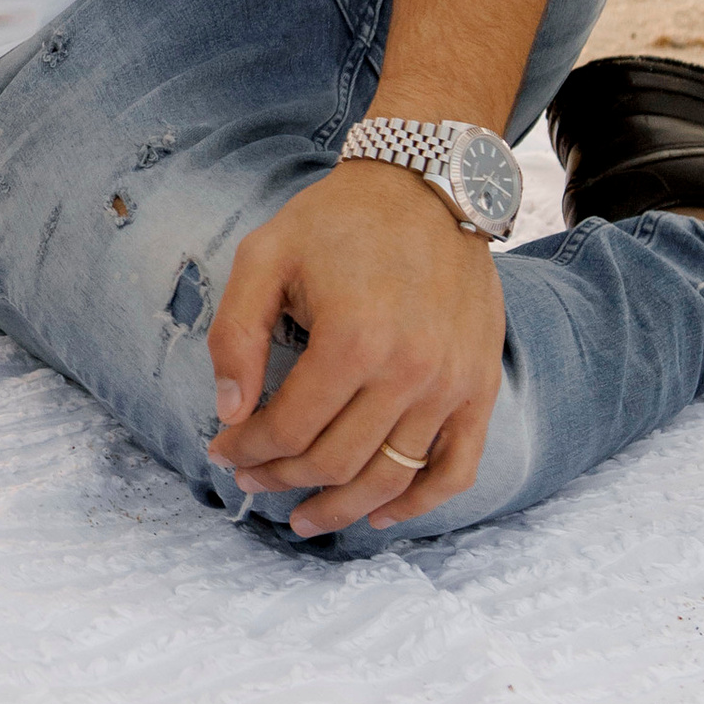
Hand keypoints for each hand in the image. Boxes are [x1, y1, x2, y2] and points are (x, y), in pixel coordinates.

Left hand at [207, 162, 507, 535]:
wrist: (427, 187)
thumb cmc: (337, 222)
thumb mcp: (263, 257)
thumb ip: (234, 334)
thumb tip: (230, 411)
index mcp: (353, 339)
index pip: (290, 428)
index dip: (248, 450)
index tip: (223, 451)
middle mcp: (410, 371)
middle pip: (335, 461)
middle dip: (282, 479)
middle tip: (251, 481)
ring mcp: (453, 385)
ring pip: (391, 478)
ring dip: (342, 507)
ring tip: (305, 517)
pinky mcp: (480, 387)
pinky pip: (456, 469)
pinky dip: (418, 504)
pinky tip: (380, 516)